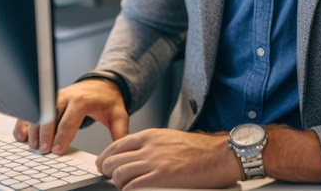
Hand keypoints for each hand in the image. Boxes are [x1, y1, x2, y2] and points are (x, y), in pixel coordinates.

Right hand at [13, 79, 128, 154]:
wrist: (101, 84)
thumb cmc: (107, 100)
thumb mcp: (118, 113)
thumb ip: (120, 131)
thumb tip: (120, 148)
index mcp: (83, 100)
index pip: (70, 119)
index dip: (63, 135)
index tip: (57, 150)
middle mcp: (67, 97)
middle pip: (51, 116)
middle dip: (46, 134)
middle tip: (43, 151)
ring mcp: (55, 98)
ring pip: (39, 114)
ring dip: (34, 130)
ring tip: (33, 146)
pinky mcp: (47, 101)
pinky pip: (33, 111)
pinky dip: (25, 123)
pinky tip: (22, 136)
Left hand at [96, 128, 240, 189]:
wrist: (217, 155)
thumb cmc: (199, 149)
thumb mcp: (169, 138)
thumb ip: (150, 145)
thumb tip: (134, 156)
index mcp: (151, 135)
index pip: (117, 145)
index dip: (106, 157)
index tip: (103, 165)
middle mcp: (149, 146)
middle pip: (113, 160)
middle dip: (109, 171)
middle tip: (111, 178)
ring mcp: (154, 162)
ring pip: (119, 174)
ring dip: (118, 182)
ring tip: (125, 186)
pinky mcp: (160, 177)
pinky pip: (132, 186)